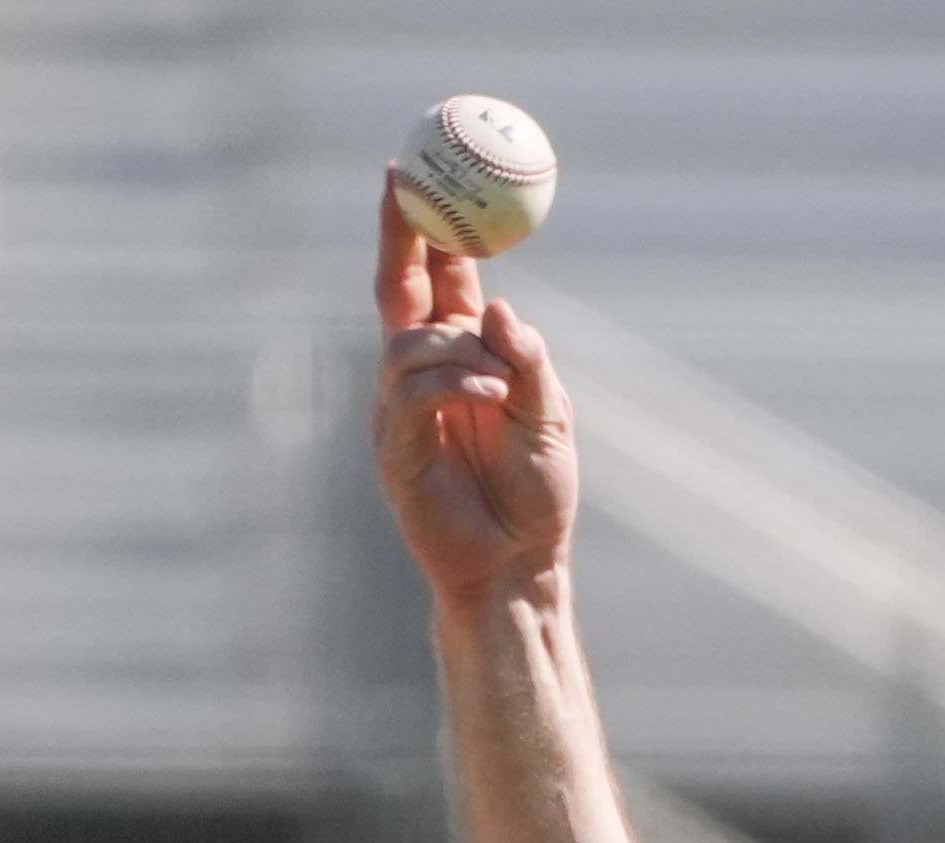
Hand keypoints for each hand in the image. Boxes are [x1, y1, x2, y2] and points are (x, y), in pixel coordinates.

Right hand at [371, 174, 576, 602]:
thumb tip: (496, 306)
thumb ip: (526, 362)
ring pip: (408, 345)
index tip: (411, 174)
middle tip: (405, 192)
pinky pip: (412, 395)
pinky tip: (491, 394)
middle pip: (399, 292)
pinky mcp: (395, 451)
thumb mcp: (549, 416)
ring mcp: (401, 412)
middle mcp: (422, 377)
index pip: (433, 278)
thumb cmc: (537, 495)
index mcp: (460, 357)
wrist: (520, 567)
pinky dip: (453, 383)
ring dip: (456, 348)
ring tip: (501, 382)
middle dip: (399, 238)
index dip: (419, 227)